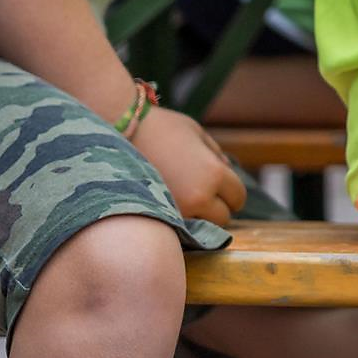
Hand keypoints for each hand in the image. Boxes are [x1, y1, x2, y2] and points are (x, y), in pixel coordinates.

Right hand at [133, 107, 246, 225]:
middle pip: (223, 217)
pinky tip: (169, 205)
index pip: (238, 197)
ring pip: (200, 229)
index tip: (223, 187)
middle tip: (202, 192)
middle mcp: (199, 198)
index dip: (232, 192)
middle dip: (217, 206)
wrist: (119, 133)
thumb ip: (215, 154)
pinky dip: (178, 221)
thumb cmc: (162, 128)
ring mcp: (176, 212)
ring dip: (197, 217)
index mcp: (215, 174)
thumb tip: (226, 168)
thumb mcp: (197, 133)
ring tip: (183, 198)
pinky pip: (177, 229)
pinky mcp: (155, 219)